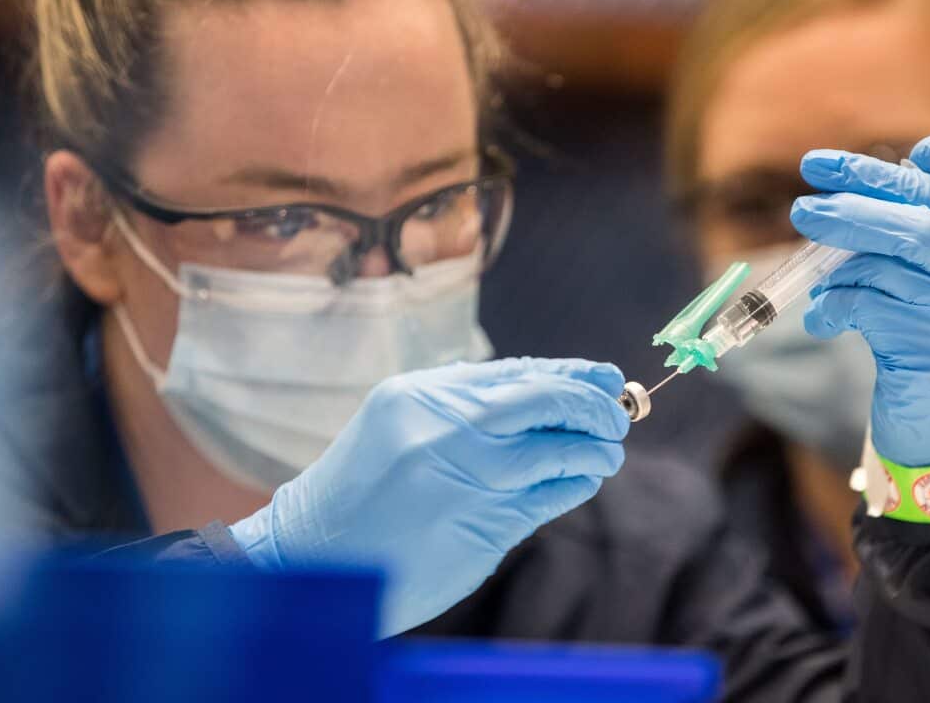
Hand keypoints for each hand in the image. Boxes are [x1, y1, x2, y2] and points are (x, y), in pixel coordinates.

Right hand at [230, 357, 629, 636]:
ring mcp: (465, 477)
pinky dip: (572, 485)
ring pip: (556, 451)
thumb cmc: (364, 489)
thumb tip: (551, 392)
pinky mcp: (479, 525)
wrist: (313, 556)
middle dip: (593, 406)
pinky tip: (581, 481)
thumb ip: (465, 406)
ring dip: (593, 451)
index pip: (519, 373)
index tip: (606, 377)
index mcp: (424, 395)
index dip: (572, 374)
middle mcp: (446, 429)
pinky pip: (546, 499)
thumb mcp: (401, 424)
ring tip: (607, 453)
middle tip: (617, 417)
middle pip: (547, 401)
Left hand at [791, 135, 929, 466]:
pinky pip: (870, 310)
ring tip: (819, 284)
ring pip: (887, 270)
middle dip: (849, 214)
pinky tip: (824, 318)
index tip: (817, 165)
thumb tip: (926, 145)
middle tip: (799, 210)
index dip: (873, 176)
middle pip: (915, 228)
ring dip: (838, 274)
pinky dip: (835, 308)